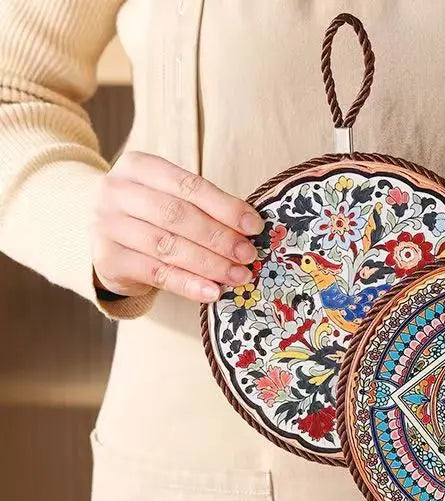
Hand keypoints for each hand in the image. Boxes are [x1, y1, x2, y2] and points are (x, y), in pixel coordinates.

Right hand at [91, 151, 264, 301]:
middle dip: (220, 238)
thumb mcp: (166, 196)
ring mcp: (107, 226)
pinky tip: (212, 291)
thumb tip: (249, 230)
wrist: (93, 230)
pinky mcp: (107, 259)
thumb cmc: (145, 213)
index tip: (254, 226)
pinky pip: (156, 274)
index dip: (225, 207)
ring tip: (238, 276)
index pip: (189, 186)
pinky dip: (189, 284)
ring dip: (210, 264)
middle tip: (248, 255)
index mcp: (138, 167)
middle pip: (178, 216)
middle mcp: (117, 192)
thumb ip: (201, 207)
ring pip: (168, 246)